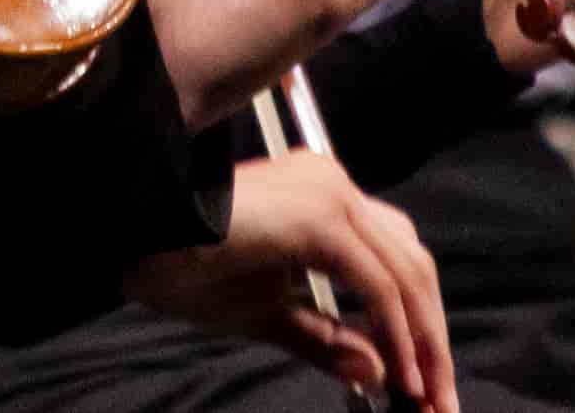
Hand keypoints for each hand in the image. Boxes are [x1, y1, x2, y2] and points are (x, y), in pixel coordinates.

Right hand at [123, 152, 454, 412]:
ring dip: (424, 342)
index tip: (425, 381)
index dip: (416, 319)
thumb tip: (380, 372)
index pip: (392, 255)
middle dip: (432, 336)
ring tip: (424, 396)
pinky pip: (378, 284)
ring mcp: (330, 194)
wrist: (135, 240)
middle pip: (411, 261)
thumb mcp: (268, 315)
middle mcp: (333, 183)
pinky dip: (396, 333)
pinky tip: (398, 375)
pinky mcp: (320, 218)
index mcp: (322, 195)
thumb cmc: (186, 269)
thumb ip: (326, 340)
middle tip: (439, 399)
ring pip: (406, 272)